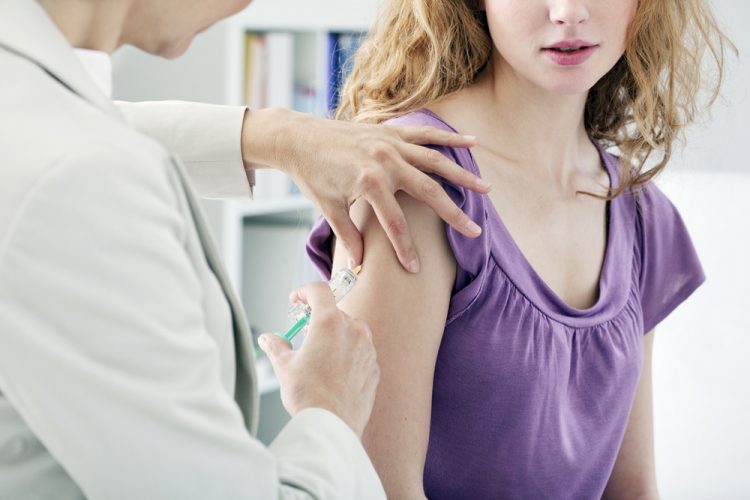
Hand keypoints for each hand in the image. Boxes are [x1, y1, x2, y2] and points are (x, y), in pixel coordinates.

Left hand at [241, 108, 490, 272]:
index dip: (406, 249)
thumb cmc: (312, 175)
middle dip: (453, 214)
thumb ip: (348, 235)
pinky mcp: (391, 132)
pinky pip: (426, 135)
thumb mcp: (328, 208)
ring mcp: (391, 144)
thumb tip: (360, 264)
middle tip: (474, 231)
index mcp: (369, 183)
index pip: (396, 224)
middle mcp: (386, 162)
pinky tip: (472, 143)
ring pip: (436, 162)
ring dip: (462, 176)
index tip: (416, 269)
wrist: (299, 137)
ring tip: (486, 189)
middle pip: (428, 193)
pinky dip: (449, 139)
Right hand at [257, 283, 378, 437]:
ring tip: (319, 357)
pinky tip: (334, 373)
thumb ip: (276, 347)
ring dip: (336, 336)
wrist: (332, 426)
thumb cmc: (308, 395)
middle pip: (335, 312)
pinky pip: (361, 352)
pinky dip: (348, 355)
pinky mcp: (374, 367)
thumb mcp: (284, 367)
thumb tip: (268, 339)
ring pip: (351, 331)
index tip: (296, 300)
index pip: (319, 290)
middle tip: (304, 334)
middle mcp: (353, 330)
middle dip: (318, 319)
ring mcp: (367, 348)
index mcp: (329, 322)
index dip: (305, 291)